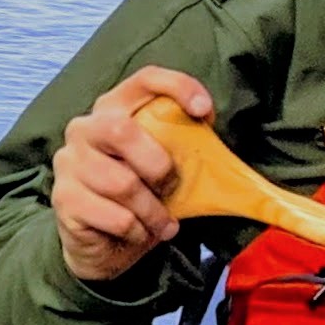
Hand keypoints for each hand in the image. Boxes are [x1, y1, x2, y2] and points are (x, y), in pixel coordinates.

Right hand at [52, 67, 214, 282]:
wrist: (102, 244)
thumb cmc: (142, 198)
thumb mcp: (169, 173)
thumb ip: (194, 158)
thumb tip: (261, 185)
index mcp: (114, 110)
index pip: (144, 79)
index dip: (176, 87)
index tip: (204, 112)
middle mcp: (84, 129)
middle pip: (120, 130)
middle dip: (157, 165)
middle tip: (171, 187)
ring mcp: (69, 163)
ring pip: (121, 183)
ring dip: (153, 212)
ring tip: (161, 223)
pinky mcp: (63, 198)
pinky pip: (114, 217)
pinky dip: (137, 231)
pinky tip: (138, 233)